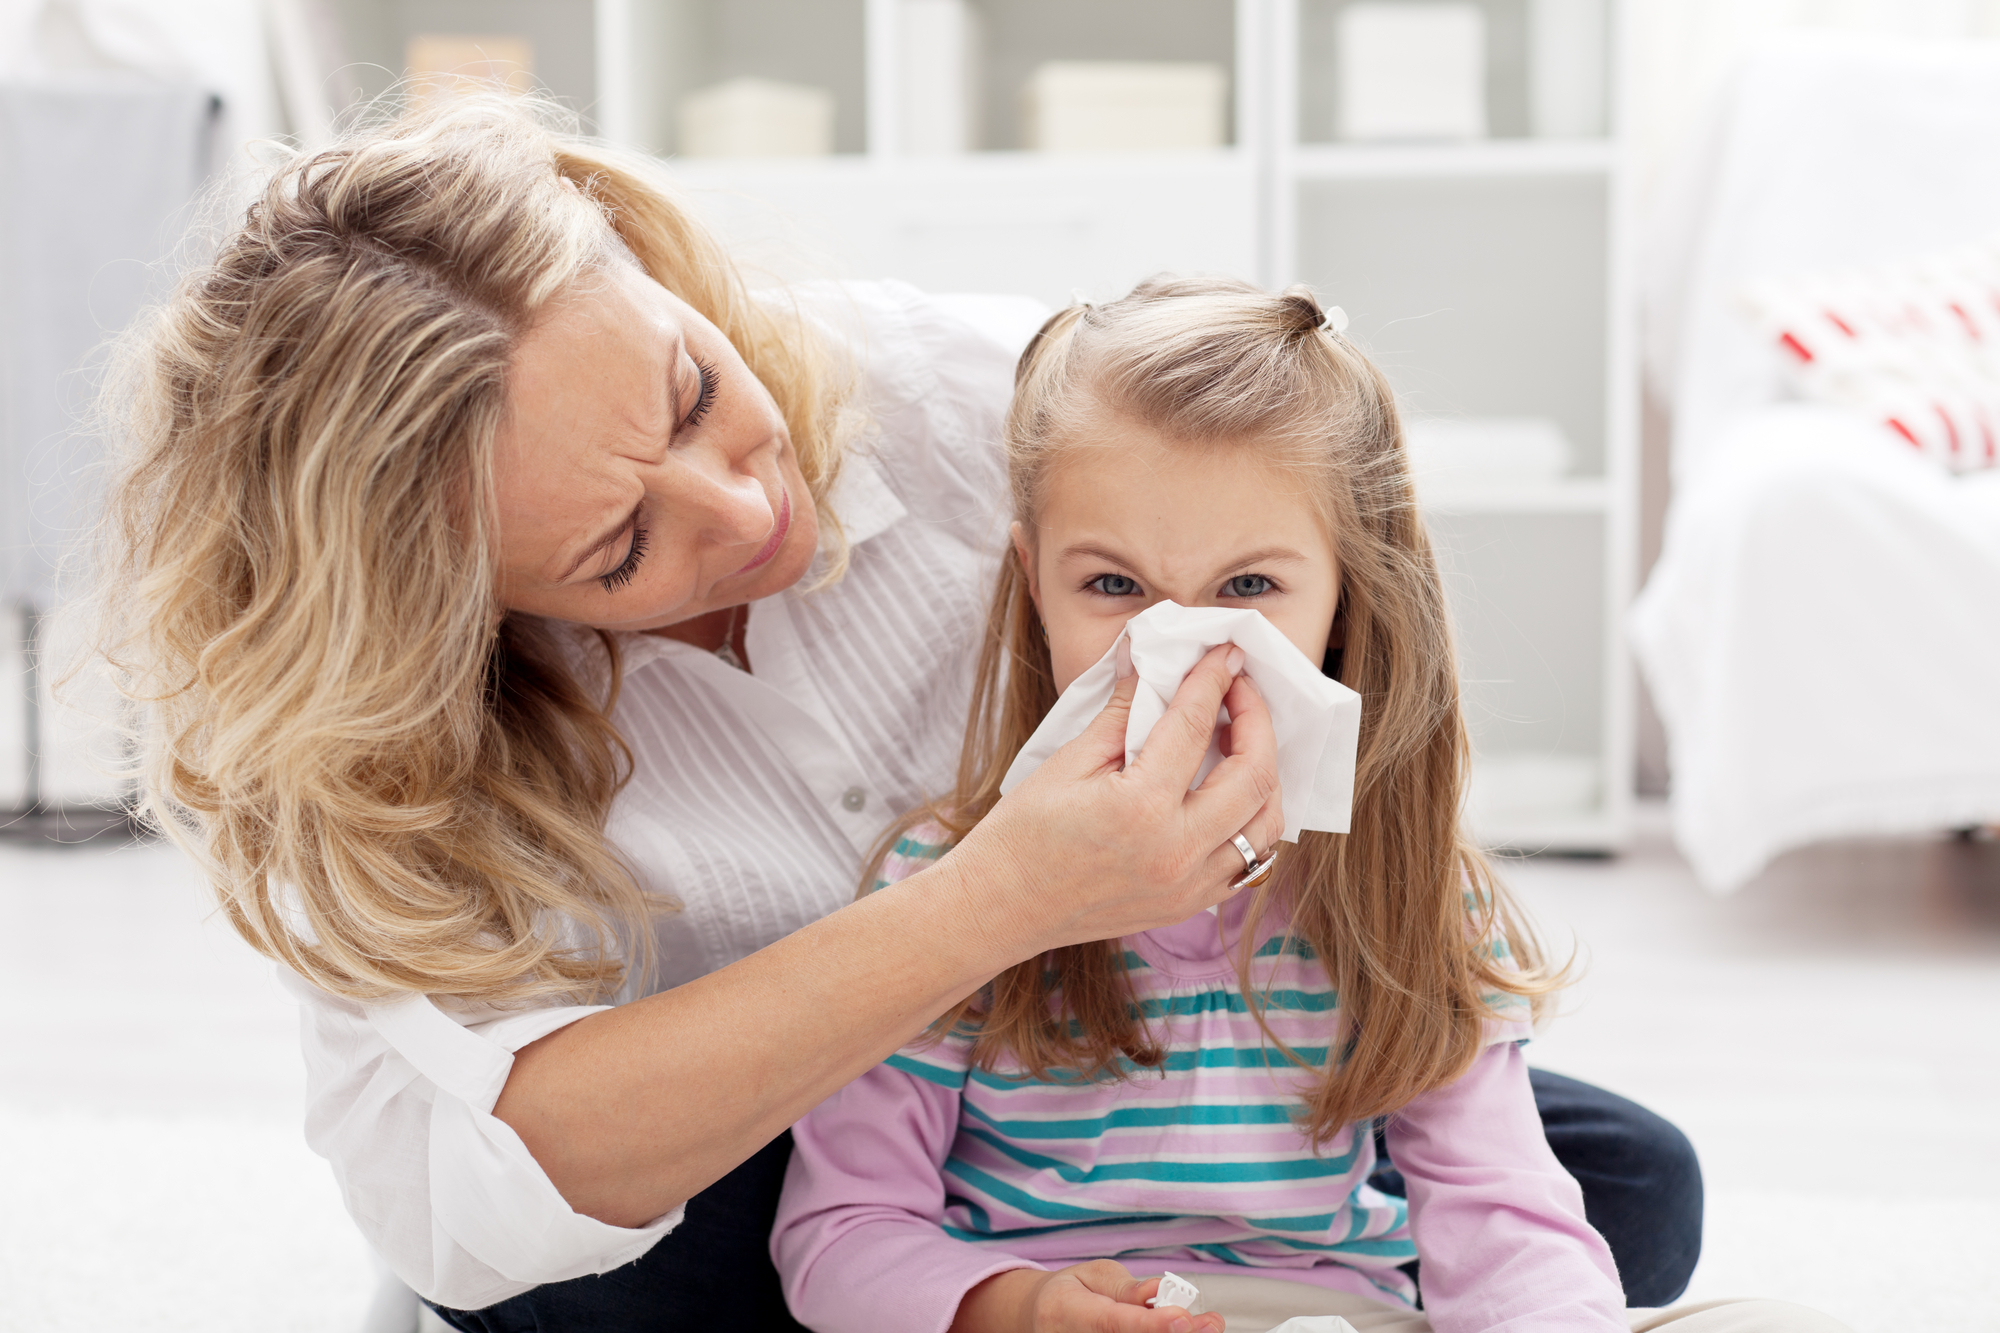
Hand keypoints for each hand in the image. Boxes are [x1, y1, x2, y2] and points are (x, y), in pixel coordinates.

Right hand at [947, 642, 1282, 957]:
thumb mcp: (1069, 761)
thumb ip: (1122, 710)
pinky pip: (1249, 861)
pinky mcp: (1188, 904)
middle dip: (1257, 720)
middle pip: (1254, 775)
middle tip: (1240, 690)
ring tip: (1242, 741)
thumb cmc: (1023, 834)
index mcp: (1141, 808)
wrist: (1002, 907)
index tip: (1225, 654)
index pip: (1194, 726)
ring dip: (1266, 773)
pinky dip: (1252, 820)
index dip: (1213, 680)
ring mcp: (1189, 886)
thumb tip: (1147, 660)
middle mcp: (1177, 851)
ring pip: (1266, 824)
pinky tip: (1232, 792)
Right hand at [952, 1262, 1226, 1332]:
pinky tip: (1187, 1332)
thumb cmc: (1071, 1293)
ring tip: (1207, 1326)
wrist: (1040, 1319)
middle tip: (1209, 1323)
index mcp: (1066, 1311)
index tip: (1182, 1318)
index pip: (1112, 1323)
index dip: (1150, 1325)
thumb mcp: (1093, 1275)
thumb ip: (1126, 1288)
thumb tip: (1156, 1292)